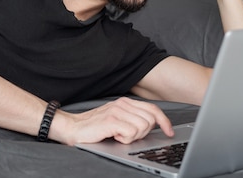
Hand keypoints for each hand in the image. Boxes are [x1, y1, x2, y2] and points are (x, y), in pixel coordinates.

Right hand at [51, 97, 173, 145]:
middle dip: (142, 133)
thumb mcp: (118, 120)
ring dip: (132, 137)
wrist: (73, 128)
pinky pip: (131, 132)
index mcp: (126, 102)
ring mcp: (117, 111)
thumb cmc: (95, 128)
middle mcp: (123, 104)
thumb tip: (153, 125)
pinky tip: (114, 136)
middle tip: (127, 136)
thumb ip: (133, 118)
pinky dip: (124, 139)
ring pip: (142, 127)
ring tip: (118, 135)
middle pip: (150, 120)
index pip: (153, 109)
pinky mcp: (111, 120)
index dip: (164, 121)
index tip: (169, 132)